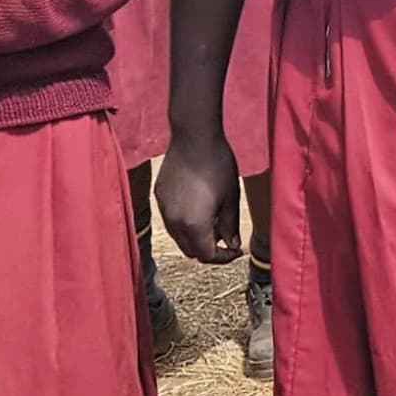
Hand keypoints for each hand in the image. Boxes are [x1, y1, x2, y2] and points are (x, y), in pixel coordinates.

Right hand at [154, 138, 243, 262]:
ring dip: (195, 237)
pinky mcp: (159, 196)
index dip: (223, 258)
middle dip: (208, 250)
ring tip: (213, 222)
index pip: (207, 255)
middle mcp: (174, 222)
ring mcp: (163, 209)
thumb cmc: (218, 165)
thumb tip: (231, 245)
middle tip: (226, 239)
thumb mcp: (231, 198)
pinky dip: (184, 223)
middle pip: (190, 250)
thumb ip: (230, 226)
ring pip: (178, 237)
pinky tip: (198, 207)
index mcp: (194, 225)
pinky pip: (171, 219)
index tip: (236, 251)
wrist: (194, 137)